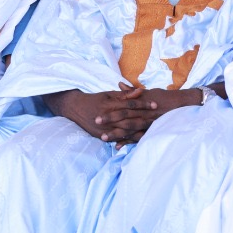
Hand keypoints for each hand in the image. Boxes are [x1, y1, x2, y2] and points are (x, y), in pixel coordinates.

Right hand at [50, 86, 180, 143]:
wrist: (75, 108)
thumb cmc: (94, 99)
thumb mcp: (108, 94)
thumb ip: (124, 94)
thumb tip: (140, 91)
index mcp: (109, 104)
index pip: (130, 105)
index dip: (143, 104)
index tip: (154, 104)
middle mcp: (107, 117)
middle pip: (130, 118)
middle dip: (145, 118)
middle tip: (158, 117)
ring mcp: (104, 128)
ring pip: (125, 130)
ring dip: (139, 130)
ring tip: (152, 130)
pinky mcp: (101, 136)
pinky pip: (117, 139)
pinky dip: (128, 140)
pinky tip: (138, 141)